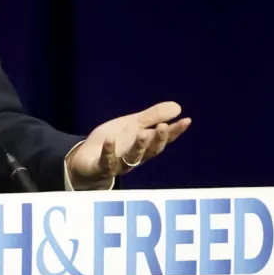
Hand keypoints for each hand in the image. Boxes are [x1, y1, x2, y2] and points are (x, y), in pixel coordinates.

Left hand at [67, 101, 190, 186]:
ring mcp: (118, 164)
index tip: (186, 120)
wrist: (86, 160)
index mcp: (144, 145)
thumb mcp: (133, 126)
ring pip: (132, 158)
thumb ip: (153, 117)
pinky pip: (106, 162)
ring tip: (143, 134)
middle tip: (164, 127)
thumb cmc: (114, 143)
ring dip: (138, 147)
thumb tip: (178, 107)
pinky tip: (110, 140)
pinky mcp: (100, 167)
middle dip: (157, 140)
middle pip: (150, 151)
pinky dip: (108, 152)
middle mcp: (135, 157)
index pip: (163, 139)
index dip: (175, 131)